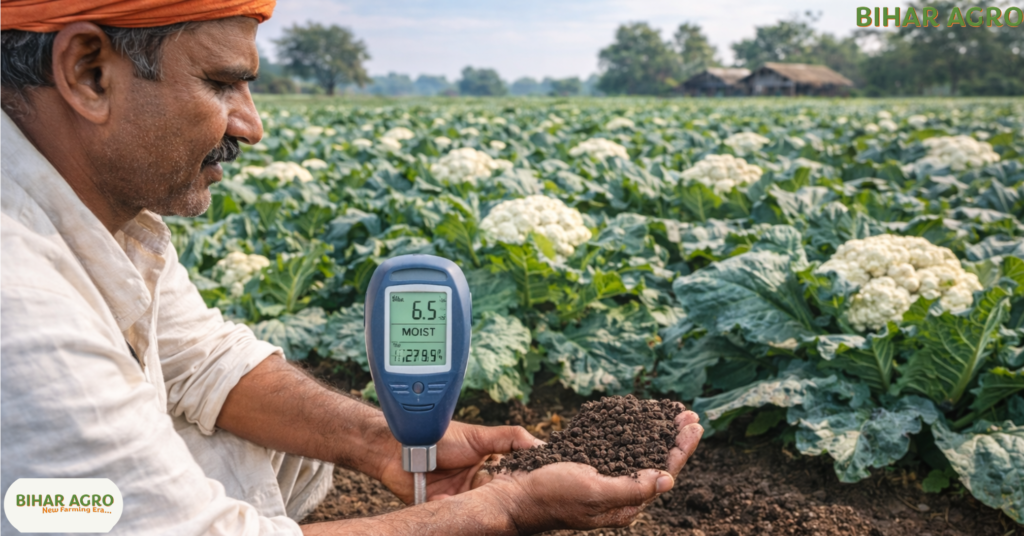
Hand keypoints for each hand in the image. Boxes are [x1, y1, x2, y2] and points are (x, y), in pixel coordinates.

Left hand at [377, 421, 542, 503]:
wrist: (399, 447)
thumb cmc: (439, 436)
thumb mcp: (479, 435)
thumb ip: (509, 437)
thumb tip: (540, 444)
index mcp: (489, 466)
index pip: (510, 481)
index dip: (517, 487)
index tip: (531, 492)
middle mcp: (477, 484)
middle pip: (494, 500)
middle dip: (498, 503)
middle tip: (501, 502)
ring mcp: (459, 498)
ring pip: (475, 512)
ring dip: (476, 510)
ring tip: (479, 506)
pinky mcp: (442, 508)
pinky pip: (453, 517)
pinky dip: (454, 514)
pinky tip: (456, 507)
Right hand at [483, 405, 701, 532]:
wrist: (513, 496)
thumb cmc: (551, 496)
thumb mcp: (595, 492)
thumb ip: (632, 487)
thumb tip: (668, 480)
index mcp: (625, 505)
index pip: (664, 475)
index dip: (681, 450)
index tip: (693, 426)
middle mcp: (618, 494)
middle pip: (655, 463)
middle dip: (673, 439)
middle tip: (688, 415)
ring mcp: (603, 480)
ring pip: (638, 455)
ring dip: (655, 434)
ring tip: (671, 415)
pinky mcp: (588, 468)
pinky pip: (616, 449)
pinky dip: (630, 433)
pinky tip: (636, 421)